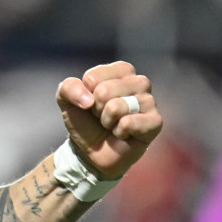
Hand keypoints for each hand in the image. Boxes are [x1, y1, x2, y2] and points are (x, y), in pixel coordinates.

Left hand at [56, 61, 162, 179]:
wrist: (92, 151)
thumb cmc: (84, 120)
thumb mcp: (66, 99)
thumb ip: (69, 88)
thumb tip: (88, 99)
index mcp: (120, 70)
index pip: (92, 77)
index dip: (85, 94)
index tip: (91, 102)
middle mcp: (139, 82)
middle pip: (103, 91)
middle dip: (96, 109)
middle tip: (102, 116)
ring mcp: (149, 101)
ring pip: (116, 106)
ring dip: (106, 121)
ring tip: (112, 124)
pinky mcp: (155, 122)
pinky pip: (129, 123)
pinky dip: (119, 132)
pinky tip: (123, 133)